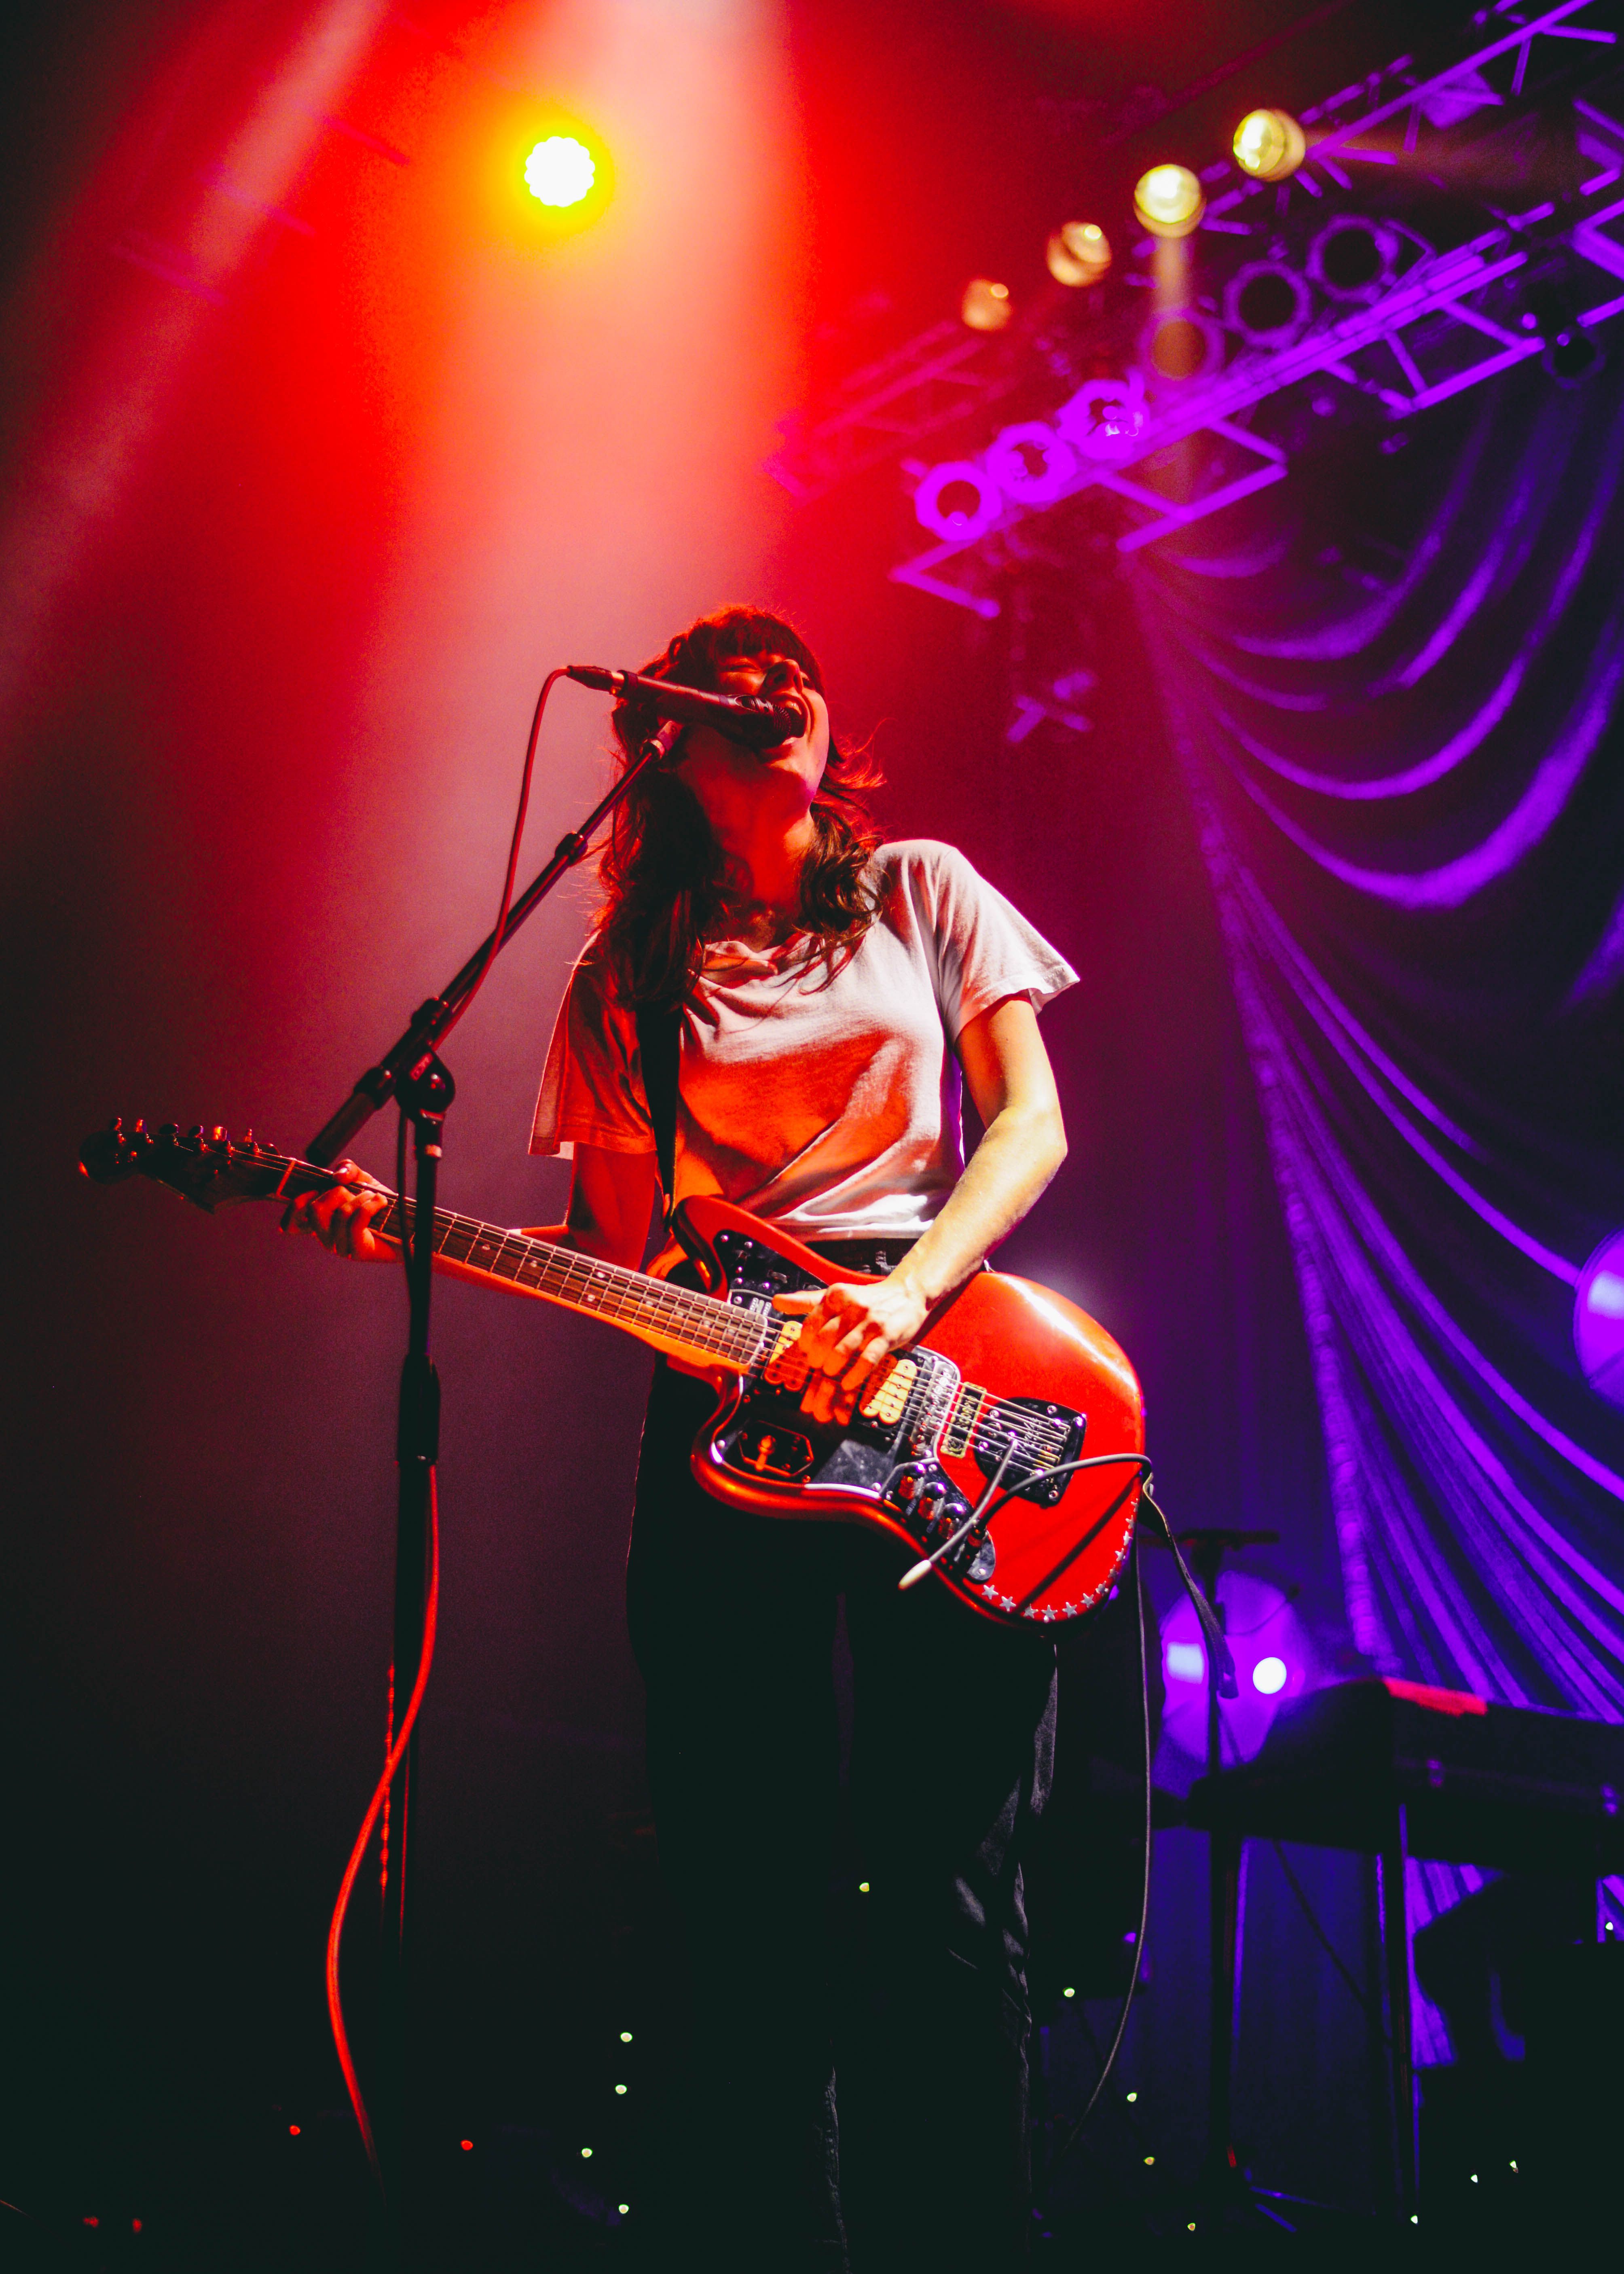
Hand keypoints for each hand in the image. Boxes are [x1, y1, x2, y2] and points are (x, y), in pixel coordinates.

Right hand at [282, 1159, 395, 1260]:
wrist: (406, 1225)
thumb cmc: (380, 1205)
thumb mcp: (362, 1181)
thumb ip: (347, 1170)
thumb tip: (336, 1175)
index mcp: (320, 1221)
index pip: (292, 1222)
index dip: (295, 1206)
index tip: (313, 1191)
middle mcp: (326, 1236)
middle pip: (315, 1210)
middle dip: (337, 1192)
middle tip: (354, 1192)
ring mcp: (340, 1247)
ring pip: (340, 1214)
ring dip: (361, 1198)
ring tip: (375, 1197)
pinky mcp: (357, 1252)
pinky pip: (356, 1222)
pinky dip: (370, 1205)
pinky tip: (381, 1202)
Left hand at [772, 1272, 928, 1426]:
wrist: (907, 1295)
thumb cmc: (866, 1299)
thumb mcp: (836, 1295)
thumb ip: (806, 1301)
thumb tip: (776, 1301)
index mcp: (837, 1295)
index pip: (812, 1322)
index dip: (805, 1341)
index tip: (806, 1350)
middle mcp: (853, 1306)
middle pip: (825, 1337)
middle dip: (817, 1356)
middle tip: (815, 1365)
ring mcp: (871, 1322)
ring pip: (844, 1349)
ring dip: (833, 1366)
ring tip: (829, 1372)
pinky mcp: (887, 1336)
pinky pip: (868, 1359)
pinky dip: (855, 1374)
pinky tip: (848, 1382)